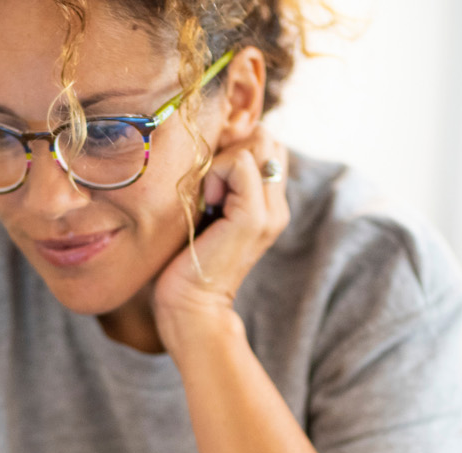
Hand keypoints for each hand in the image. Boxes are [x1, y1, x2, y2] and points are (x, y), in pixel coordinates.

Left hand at [152, 130, 290, 348]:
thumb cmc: (185, 260)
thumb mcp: (205, 210)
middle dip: (231, 146)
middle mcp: (276, 205)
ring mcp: (270, 211)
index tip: (208, 178)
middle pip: (267, 137)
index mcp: (267, 203)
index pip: (266, 144)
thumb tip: (210, 142)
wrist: (189, 306)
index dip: (234, 146)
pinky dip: (216, 172)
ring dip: (223, 159)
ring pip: (258, 143)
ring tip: (207, 195)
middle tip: (208, 183)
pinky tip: (206, 202)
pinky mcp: (255, 217)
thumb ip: (217, 181)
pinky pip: (240, 162)